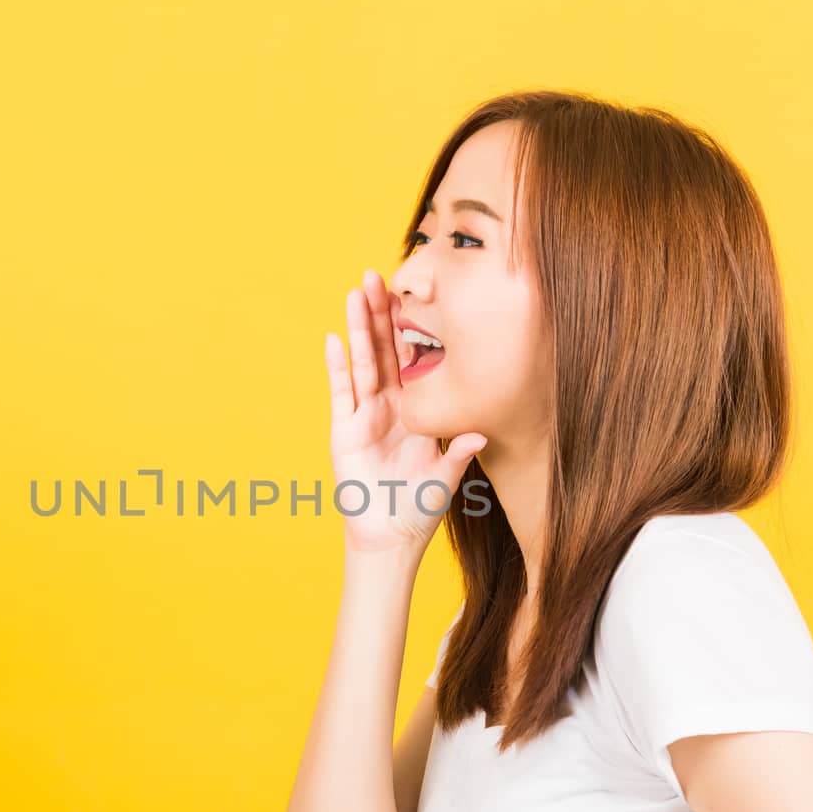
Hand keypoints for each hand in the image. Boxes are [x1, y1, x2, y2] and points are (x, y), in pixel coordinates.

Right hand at [324, 269, 486, 557]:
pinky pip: (341, 393)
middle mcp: (387, 406)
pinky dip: (337, 366)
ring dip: (358, 327)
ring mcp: (364, 415)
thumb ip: (458, 453)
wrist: (391, 537)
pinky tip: (333, 339)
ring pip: (361, 362)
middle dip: (379, 312)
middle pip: (382, 349)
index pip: (411, 358)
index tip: (413, 292)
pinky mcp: (344, 431)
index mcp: (414, 409)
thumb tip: (479, 434)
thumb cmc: (418, 508)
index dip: (411, 326)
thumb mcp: (445, 477)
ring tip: (354, 292)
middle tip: (376, 273)